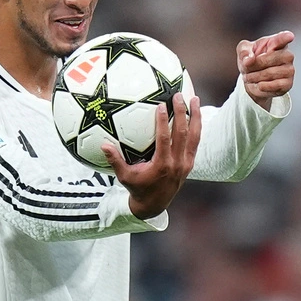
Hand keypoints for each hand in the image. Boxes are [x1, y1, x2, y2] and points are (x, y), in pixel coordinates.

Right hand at [103, 94, 201, 218]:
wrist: (155, 205)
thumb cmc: (138, 189)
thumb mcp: (124, 177)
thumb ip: (115, 160)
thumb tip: (103, 144)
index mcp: (162, 165)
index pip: (165, 140)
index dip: (164, 122)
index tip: (161, 105)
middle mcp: (177, 163)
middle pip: (183, 134)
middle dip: (182, 113)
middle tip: (178, 95)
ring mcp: (186, 163)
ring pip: (194, 136)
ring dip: (195, 116)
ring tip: (194, 98)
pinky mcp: (190, 163)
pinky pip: (196, 141)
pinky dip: (196, 126)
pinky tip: (195, 112)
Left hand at [238, 30, 294, 109]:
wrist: (253, 79)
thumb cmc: (251, 60)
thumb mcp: (243, 51)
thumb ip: (244, 52)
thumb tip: (249, 60)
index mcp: (276, 42)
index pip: (282, 38)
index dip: (286, 37)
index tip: (289, 36)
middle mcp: (287, 55)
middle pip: (267, 59)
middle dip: (253, 66)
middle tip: (246, 69)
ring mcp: (289, 70)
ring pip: (269, 73)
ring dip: (255, 77)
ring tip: (250, 77)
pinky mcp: (288, 84)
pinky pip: (275, 85)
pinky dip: (262, 86)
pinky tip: (259, 85)